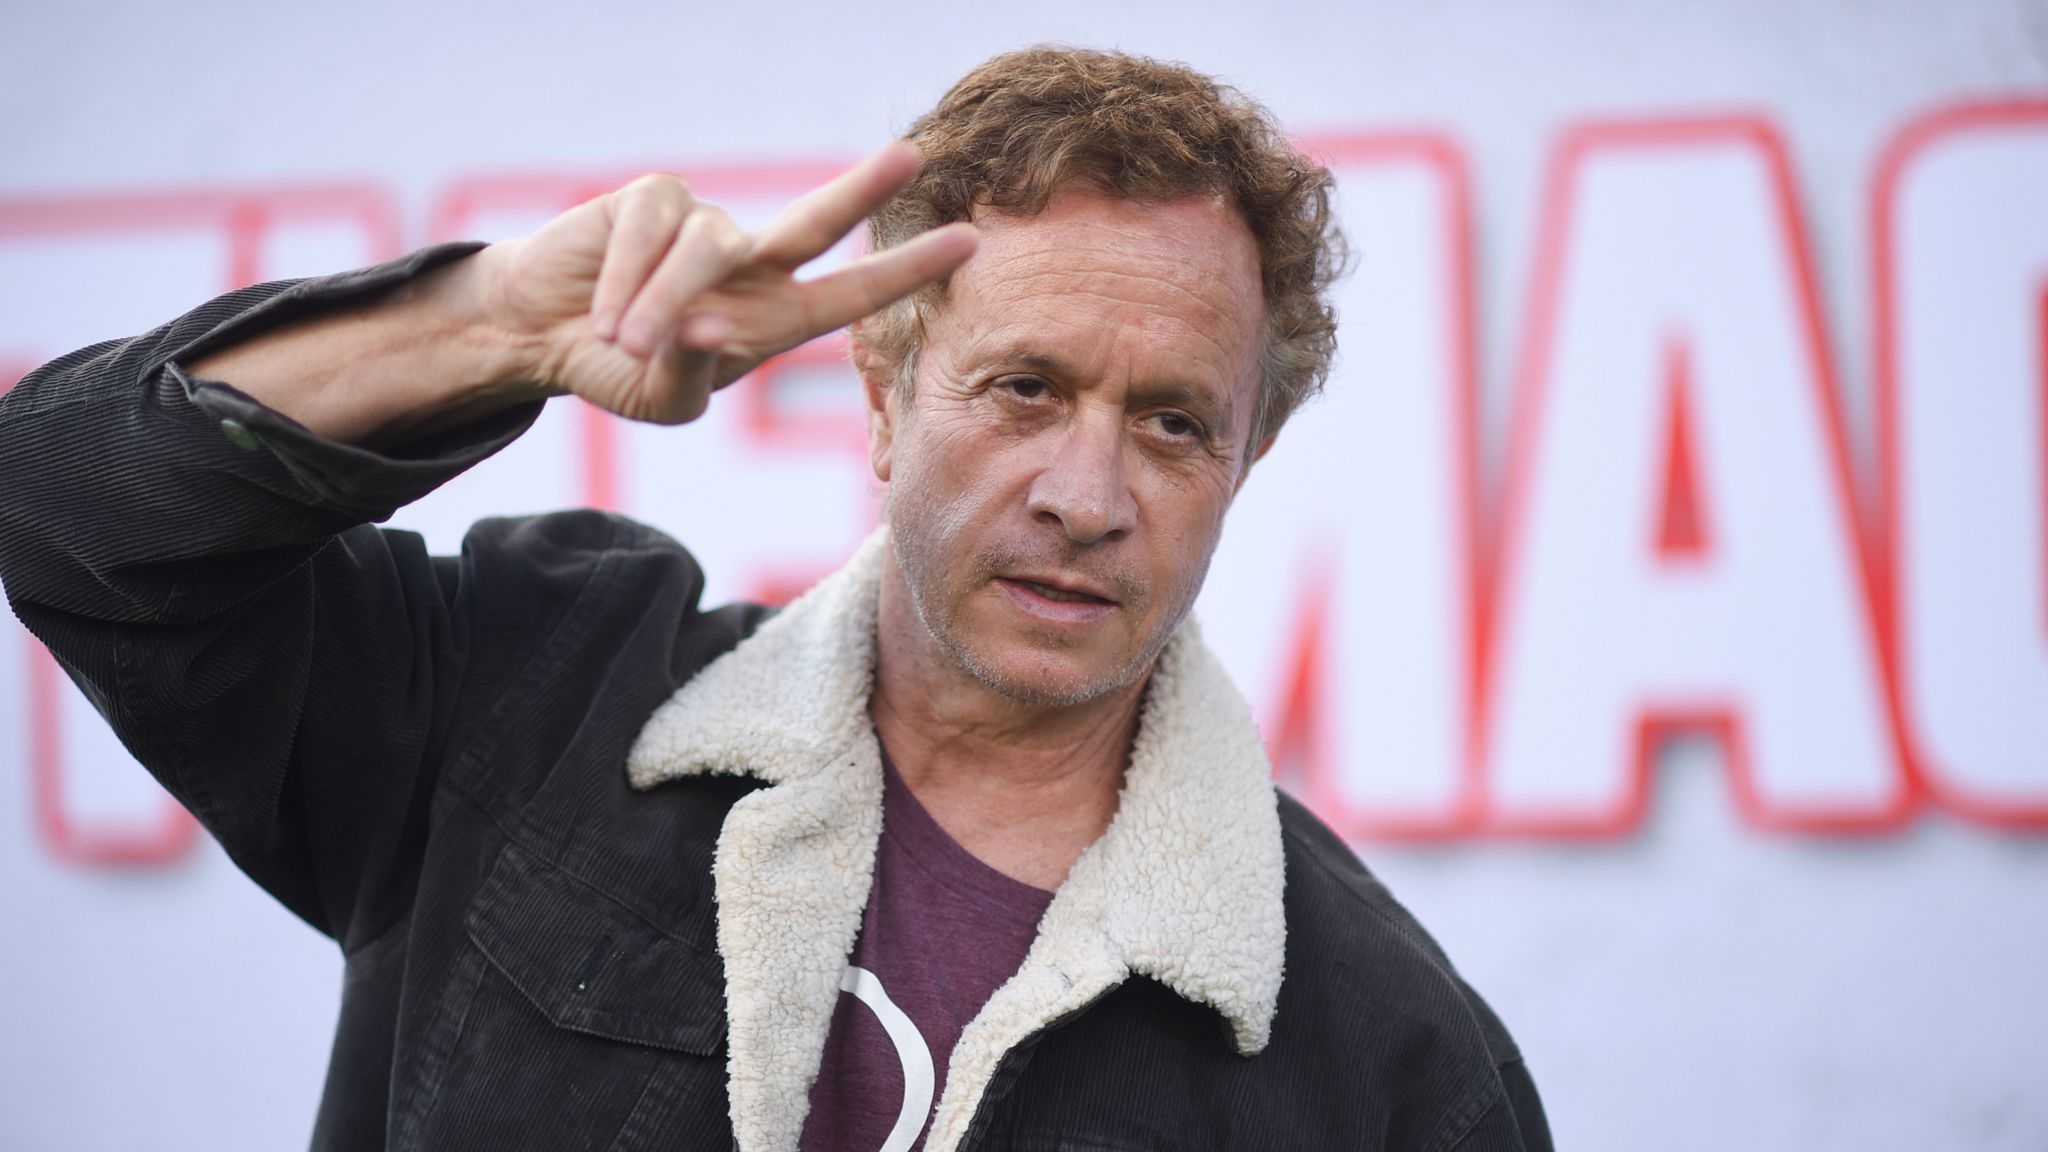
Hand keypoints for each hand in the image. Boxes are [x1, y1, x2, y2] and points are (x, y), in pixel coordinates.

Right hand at [480, 142, 975, 424]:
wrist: (542, 335)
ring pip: (706, 251)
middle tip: (912, 156)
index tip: (967, 243)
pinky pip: (653, 231)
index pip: (852, 293)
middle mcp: (752, 265)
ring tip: (622, 340)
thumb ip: (693, 370)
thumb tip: (707, 326)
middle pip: (817, 220)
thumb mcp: (664, 398)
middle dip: (862, 189)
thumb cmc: (617, 370)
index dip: (906, 271)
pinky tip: (600, 310)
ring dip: (662, 304)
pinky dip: (625, 279)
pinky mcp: (654, 199)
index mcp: (772, 318)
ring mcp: (706, 226)